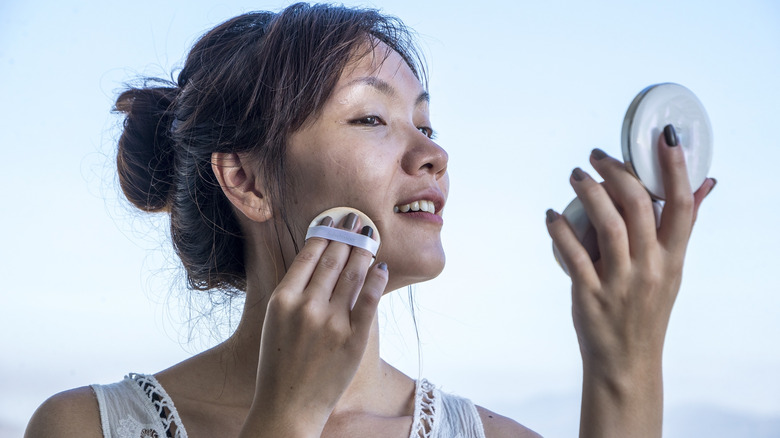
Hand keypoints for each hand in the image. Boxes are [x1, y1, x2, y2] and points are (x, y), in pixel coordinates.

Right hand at [241, 215, 386, 436]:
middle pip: (333, 260)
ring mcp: (332, 323)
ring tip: (370, 241)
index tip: (335, 221)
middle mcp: (307, 306)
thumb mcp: (276, 321)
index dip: (326, 233)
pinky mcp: (354, 339)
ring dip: (364, 253)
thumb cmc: (279, 363)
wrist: (288, 406)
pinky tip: (380, 268)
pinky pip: (370, 300)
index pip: (309, 255)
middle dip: (348, 237)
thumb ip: (295, 292)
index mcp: (282, 299)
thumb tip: (320, 260)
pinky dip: (377, 279)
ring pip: (353, 275)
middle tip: (358, 222)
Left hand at [546, 127, 715, 436]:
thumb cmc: (647, 310)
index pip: (681, 205)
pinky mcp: (590, 294)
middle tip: (595, 156)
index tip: (664, 137)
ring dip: (588, 192)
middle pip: (638, 206)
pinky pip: (573, 254)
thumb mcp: (671, 269)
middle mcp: (650, 267)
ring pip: (606, 225)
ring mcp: (620, 282)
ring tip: (575, 175)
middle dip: (616, 172)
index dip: (675, 168)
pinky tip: (551, 215)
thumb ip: (680, 227)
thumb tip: (703, 183)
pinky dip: (559, 230)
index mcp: (672, 258)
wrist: (627, 363)